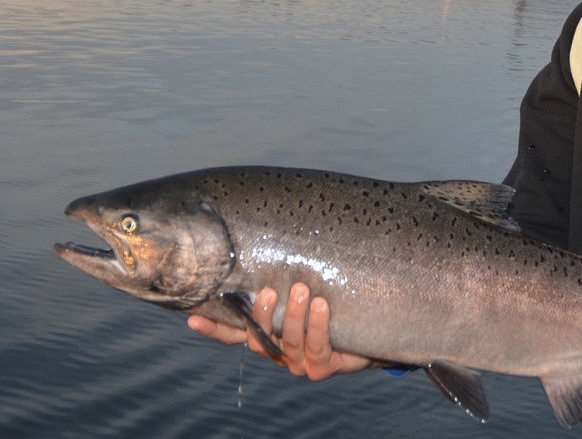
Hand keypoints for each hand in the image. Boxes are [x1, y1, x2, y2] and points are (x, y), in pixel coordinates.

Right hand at [187, 283, 373, 380]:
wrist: (371, 330)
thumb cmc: (334, 304)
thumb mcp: (306, 288)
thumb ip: (287, 276)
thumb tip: (274, 232)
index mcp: (269, 333)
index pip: (234, 332)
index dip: (213, 328)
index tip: (192, 318)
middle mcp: (279, 351)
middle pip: (257, 340)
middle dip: (260, 316)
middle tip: (268, 291)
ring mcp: (299, 362)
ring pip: (289, 343)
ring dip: (294, 316)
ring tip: (302, 290)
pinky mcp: (323, 368)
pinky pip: (317, 349)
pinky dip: (318, 327)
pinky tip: (321, 306)